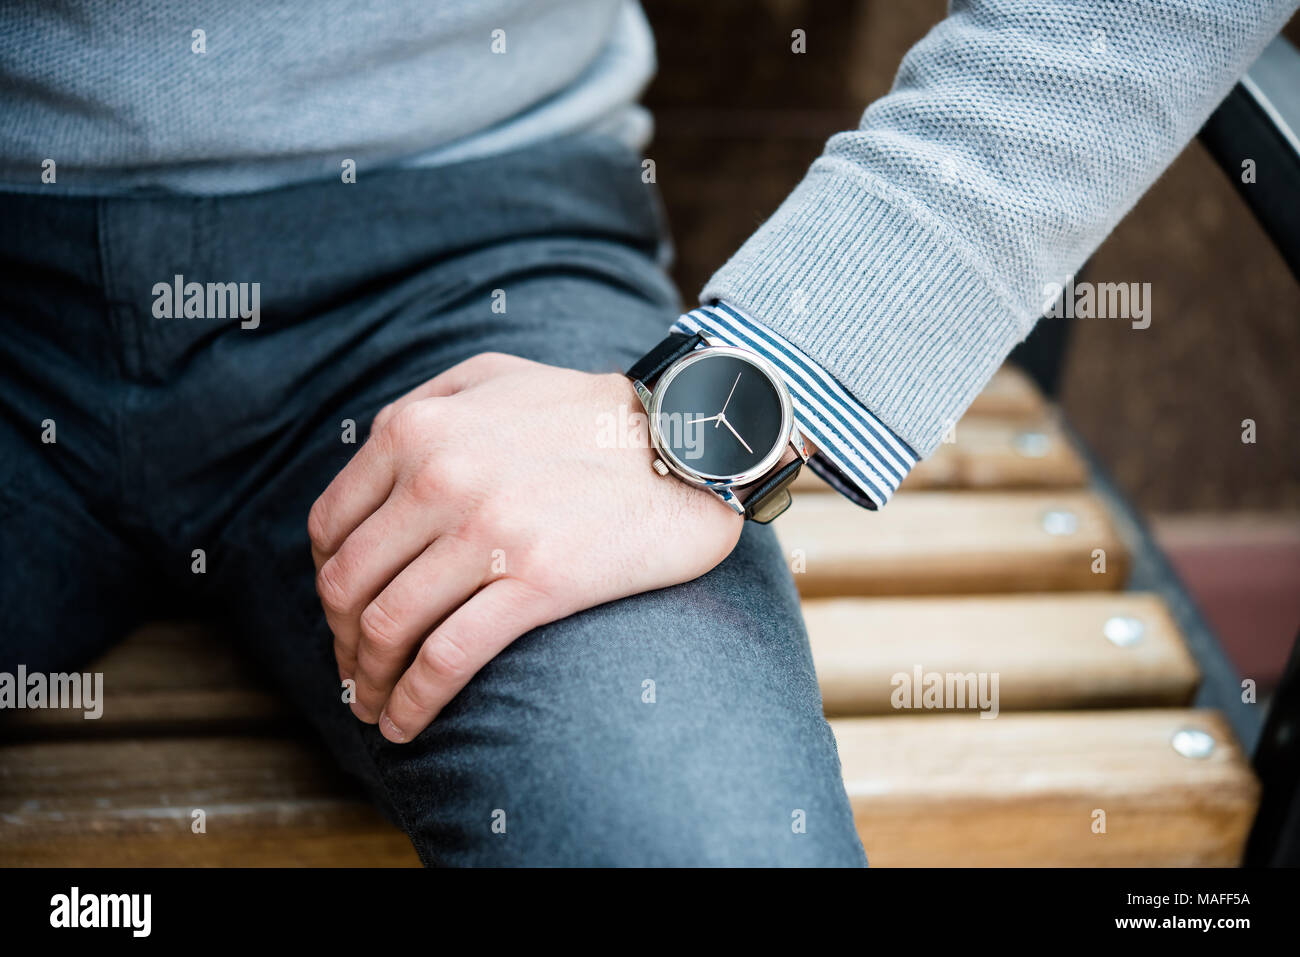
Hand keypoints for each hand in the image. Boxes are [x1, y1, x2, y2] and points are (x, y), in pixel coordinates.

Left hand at [308, 352, 743, 742]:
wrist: (690, 438)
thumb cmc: (591, 411)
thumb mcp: (495, 376)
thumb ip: (423, 403)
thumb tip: (373, 457)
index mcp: (417, 430)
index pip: (331, 529)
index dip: (328, 586)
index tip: (345, 619)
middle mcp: (439, 476)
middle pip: (350, 585)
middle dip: (343, 644)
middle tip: (358, 675)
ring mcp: (487, 531)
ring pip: (388, 627)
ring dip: (370, 682)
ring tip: (376, 709)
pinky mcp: (537, 581)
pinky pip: (447, 658)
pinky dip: (413, 702)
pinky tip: (406, 725)